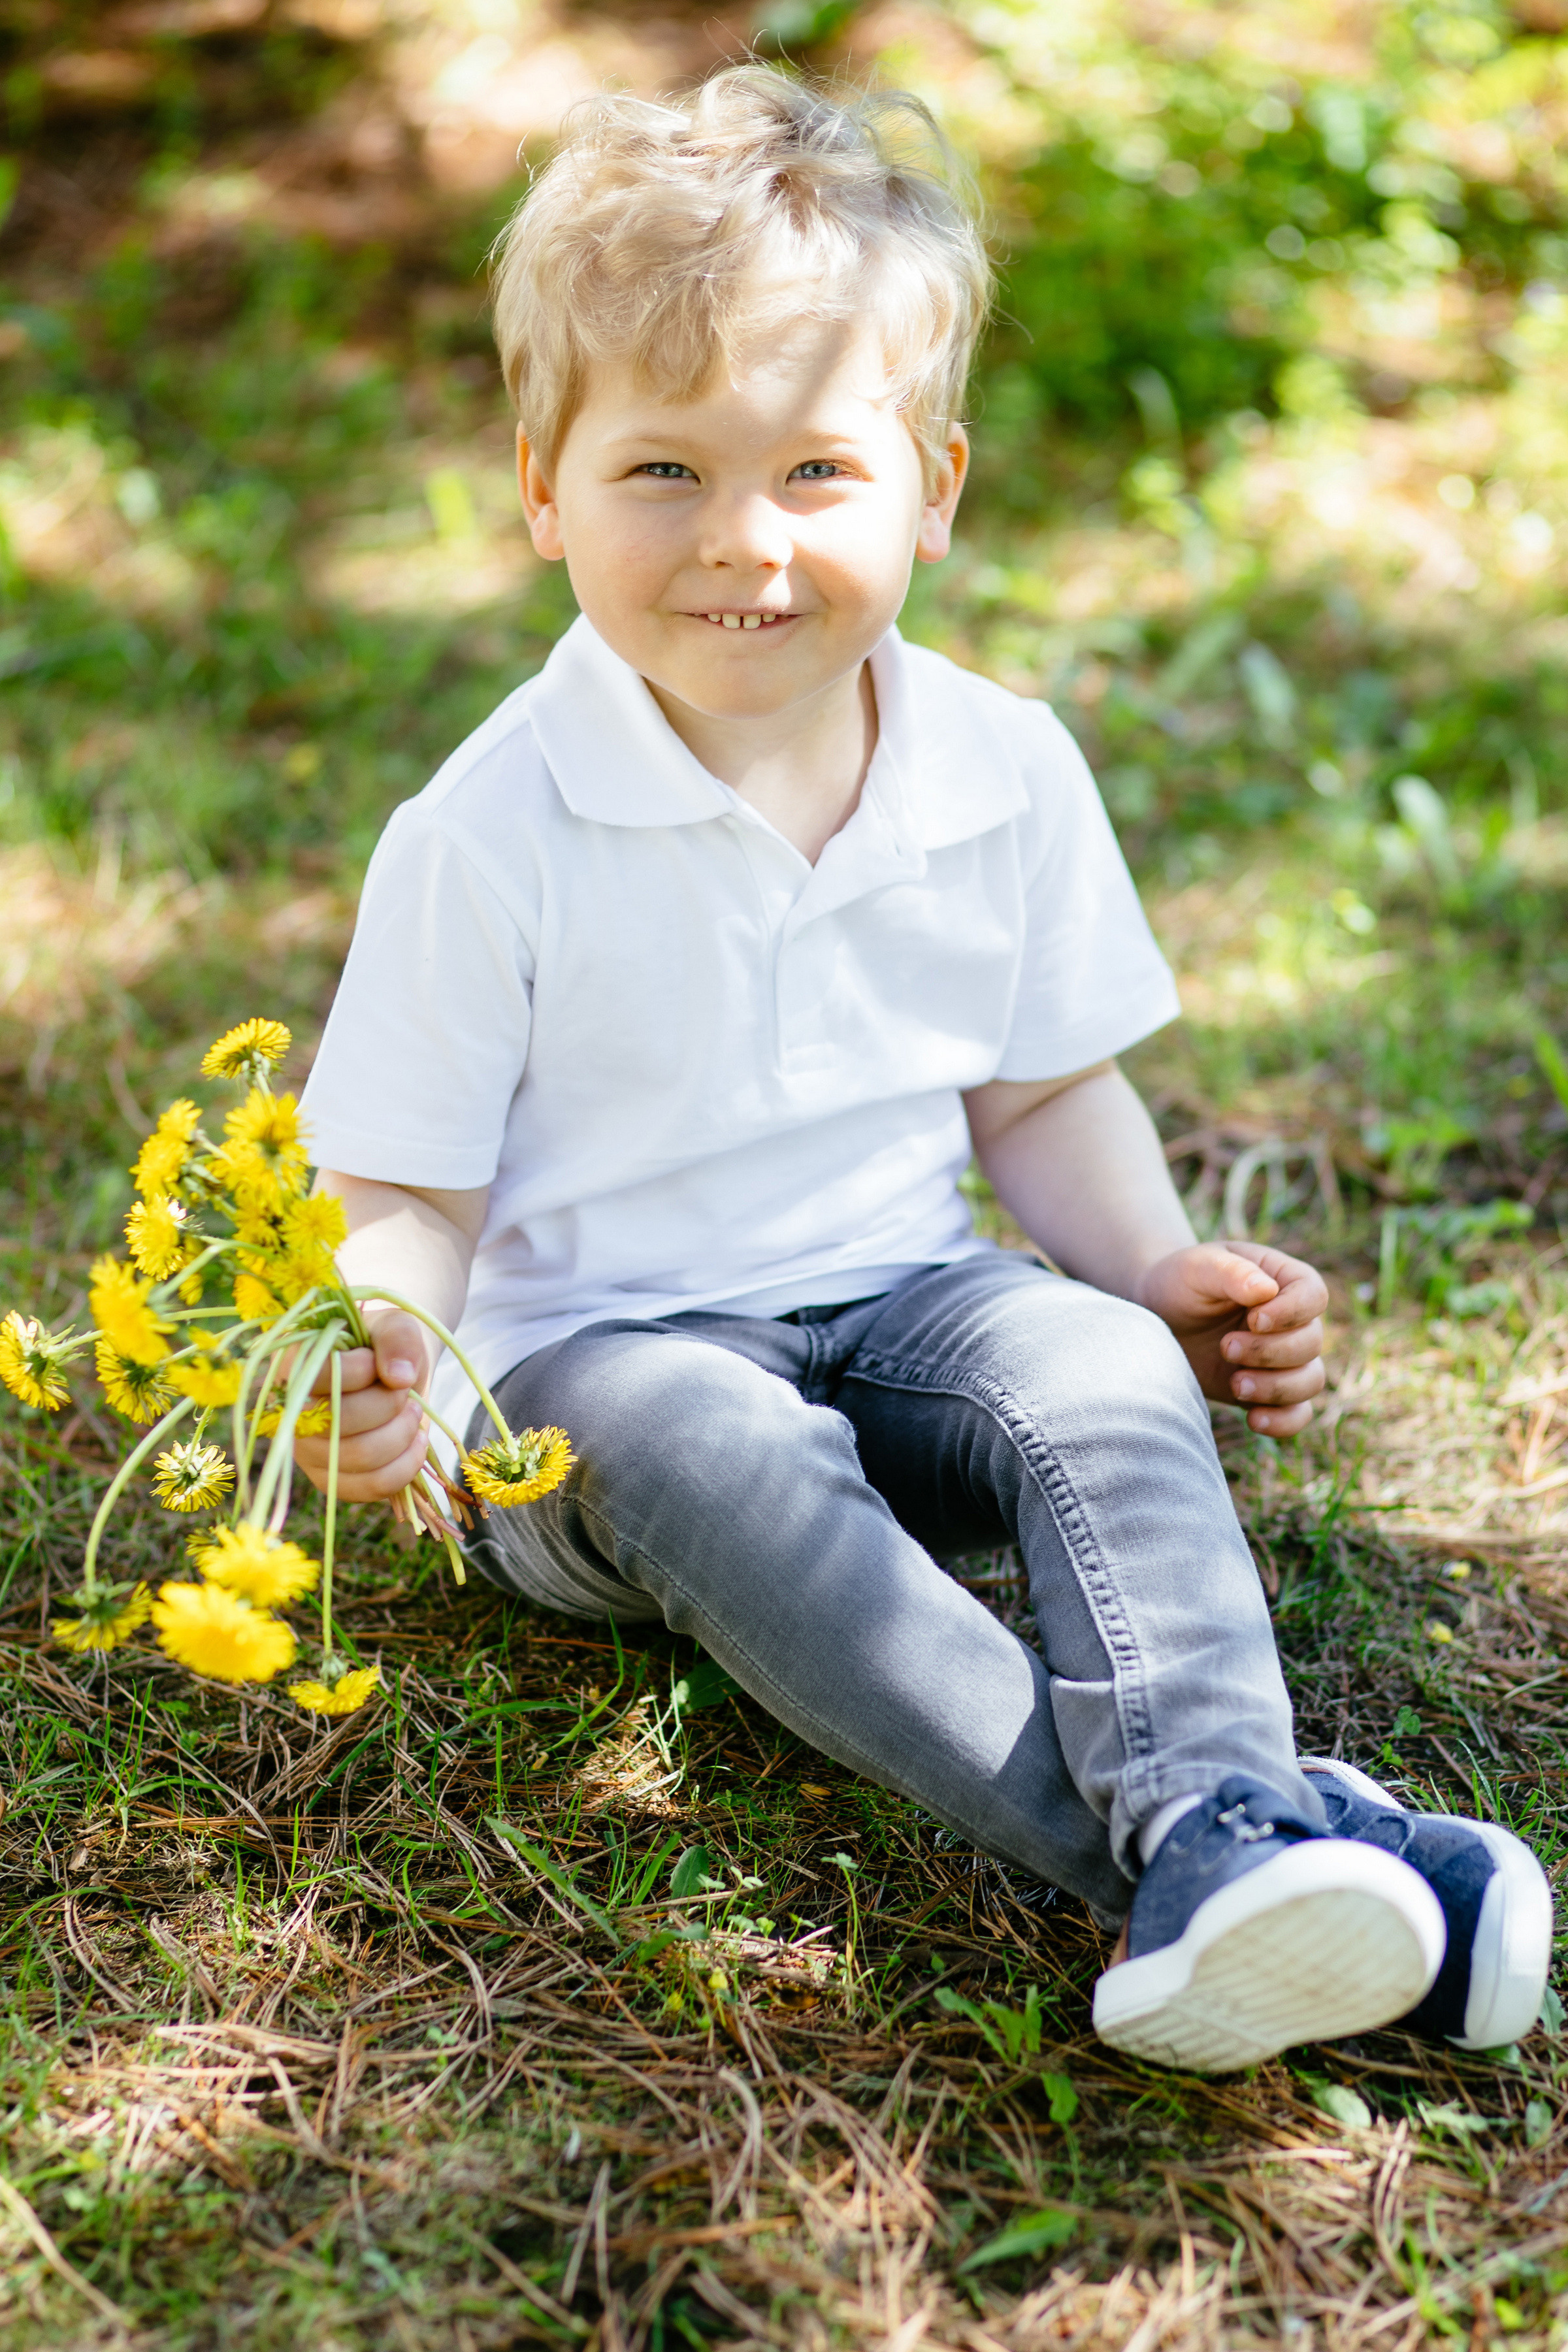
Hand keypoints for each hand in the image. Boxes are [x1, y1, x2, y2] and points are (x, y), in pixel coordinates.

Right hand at [293, 1308, 431, 1499]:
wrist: (390, 1377)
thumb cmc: (384, 1347)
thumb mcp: (395, 1325)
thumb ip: (397, 1338)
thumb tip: (399, 1377)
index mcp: (294, 1366)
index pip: (318, 1377)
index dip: (359, 1372)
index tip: (376, 1362)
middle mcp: (291, 1414)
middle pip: (343, 1421)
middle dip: (390, 1404)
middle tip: (404, 1391)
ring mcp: (308, 1453)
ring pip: (362, 1457)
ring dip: (403, 1432)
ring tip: (411, 1412)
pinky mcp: (332, 1481)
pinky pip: (372, 1486)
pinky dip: (406, 1464)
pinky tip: (415, 1441)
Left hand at [1137, 1241, 1326, 1436]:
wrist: (1157, 1318)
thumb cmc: (1181, 1283)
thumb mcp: (1198, 1267)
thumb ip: (1232, 1272)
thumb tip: (1266, 1290)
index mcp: (1284, 1281)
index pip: (1314, 1296)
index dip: (1292, 1313)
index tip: (1254, 1320)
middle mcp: (1293, 1321)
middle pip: (1312, 1342)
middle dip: (1270, 1351)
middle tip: (1225, 1347)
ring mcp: (1284, 1359)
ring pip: (1310, 1381)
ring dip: (1277, 1388)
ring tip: (1236, 1384)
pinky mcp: (1269, 1391)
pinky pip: (1297, 1414)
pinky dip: (1283, 1422)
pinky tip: (1253, 1420)